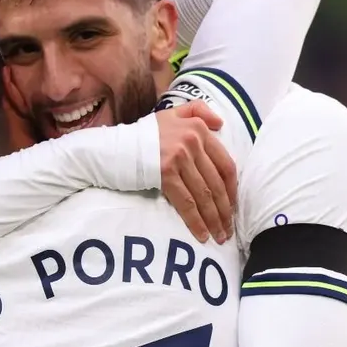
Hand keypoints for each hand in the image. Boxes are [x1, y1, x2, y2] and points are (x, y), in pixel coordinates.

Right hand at [155, 100, 235, 243]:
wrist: (114, 147)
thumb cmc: (143, 133)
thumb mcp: (172, 113)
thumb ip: (197, 111)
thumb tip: (220, 123)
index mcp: (198, 129)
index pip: (225, 163)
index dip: (232, 189)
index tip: (233, 206)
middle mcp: (192, 142)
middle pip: (216, 183)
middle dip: (225, 210)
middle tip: (228, 229)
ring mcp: (179, 158)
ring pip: (204, 195)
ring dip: (214, 219)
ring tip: (219, 236)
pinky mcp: (165, 174)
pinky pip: (187, 203)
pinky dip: (196, 221)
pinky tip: (202, 234)